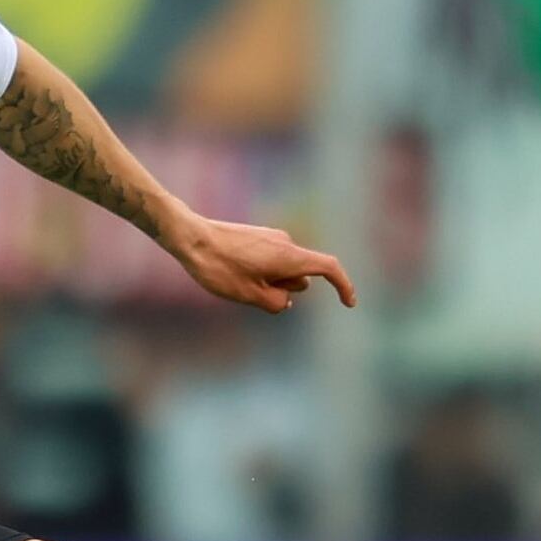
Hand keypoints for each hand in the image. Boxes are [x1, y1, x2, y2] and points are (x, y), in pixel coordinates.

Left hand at [171, 216, 357, 313]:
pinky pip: (270, 261)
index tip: (349, 303)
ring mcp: (272, 238)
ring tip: (237, 280)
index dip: (343, 286)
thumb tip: (286, 300)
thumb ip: (276, 302)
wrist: (191, 237)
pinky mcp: (258, 237)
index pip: (328, 268)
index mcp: (289, 256)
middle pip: (301, 275)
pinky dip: (262, 273)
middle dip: (286, 290)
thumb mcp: (250, 295)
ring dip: (271, 282)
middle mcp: (286, 243)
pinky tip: (233, 272)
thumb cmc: (219, 268)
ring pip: (284, 269)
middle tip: (251, 291)